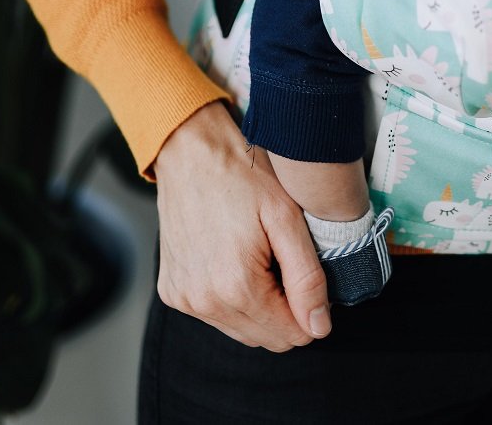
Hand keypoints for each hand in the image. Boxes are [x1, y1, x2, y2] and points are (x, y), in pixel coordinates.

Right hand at [153, 102, 330, 348]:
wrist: (191, 152)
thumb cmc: (242, 175)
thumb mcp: (286, 217)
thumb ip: (307, 278)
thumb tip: (319, 327)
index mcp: (236, 288)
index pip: (291, 335)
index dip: (308, 308)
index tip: (304, 271)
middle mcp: (204, 303)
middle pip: (267, 338)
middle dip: (284, 308)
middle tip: (282, 259)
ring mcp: (184, 300)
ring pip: (241, 330)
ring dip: (259, 305)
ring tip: (259, 256)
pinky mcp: (172, 292)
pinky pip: (214, 314)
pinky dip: (231, 297)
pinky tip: (234, 258)